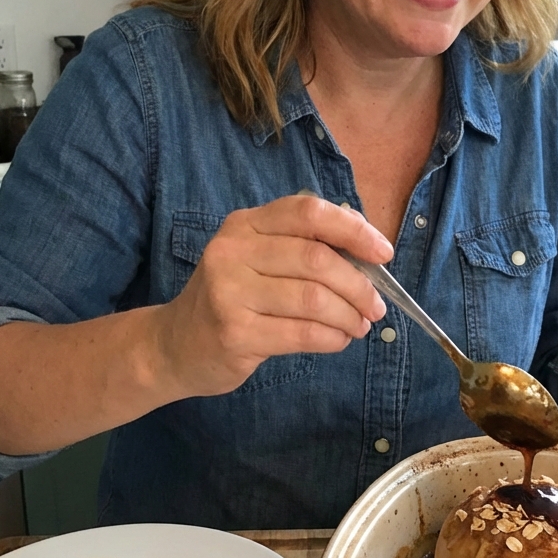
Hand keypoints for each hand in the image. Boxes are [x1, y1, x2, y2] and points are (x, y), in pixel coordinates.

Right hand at [156, 194, 392, 397]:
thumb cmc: (231, 299)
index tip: (383, 252)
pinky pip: (302, 333)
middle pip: (316, 259)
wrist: (175, 344)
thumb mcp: (256, 259)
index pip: (308, 212)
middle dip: (359, 285)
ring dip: (349, 316)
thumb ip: (303, 247)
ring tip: (359, 326)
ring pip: (313, 299)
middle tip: (376, 306)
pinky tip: (338, 340)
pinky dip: (332, 338)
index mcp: (244, 225)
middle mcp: (232, 252)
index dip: (353, 230)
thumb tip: (368, 252)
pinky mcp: (235, 333)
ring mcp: (229, 292)